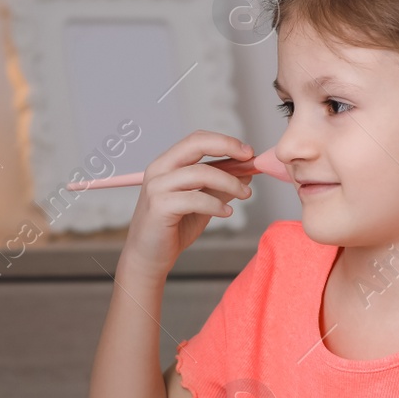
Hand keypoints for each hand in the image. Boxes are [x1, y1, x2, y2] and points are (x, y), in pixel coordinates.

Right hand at [119, 130, 253, 283]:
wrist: (148, 258)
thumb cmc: (171, 230)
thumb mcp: (201, 203)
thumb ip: (218, 187)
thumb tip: (245, 174)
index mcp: (166, 164)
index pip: (196, 140)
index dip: (224, 141)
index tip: (248, 152)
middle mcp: (158, 170)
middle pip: (196, 145)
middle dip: (227, 147)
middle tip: (250, 161)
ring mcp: (157, 188)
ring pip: (200, 173)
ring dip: (229, 182)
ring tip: (245, 194)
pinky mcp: (159, 207)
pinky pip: (195, 199)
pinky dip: (216, 204)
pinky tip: (226, 212)